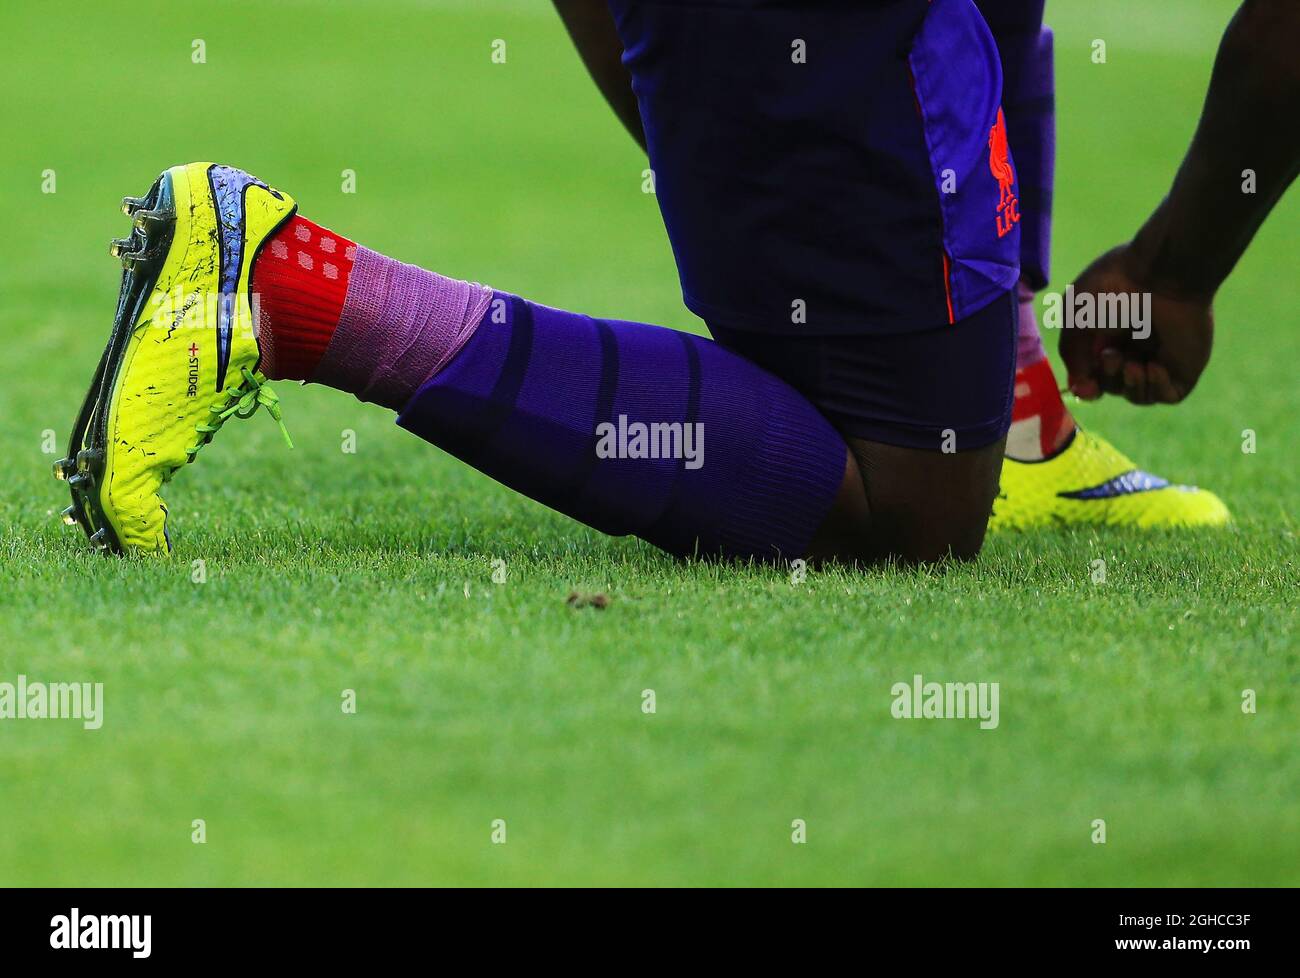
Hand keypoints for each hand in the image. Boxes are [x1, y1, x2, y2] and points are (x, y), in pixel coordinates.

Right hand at [1059, 245, 1213, 405]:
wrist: (1164, 271)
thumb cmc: (1115, 288)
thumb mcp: (1075, 317)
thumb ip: (1071, 353)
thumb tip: (1079, 384)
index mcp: (1107, 337)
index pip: (1094, 374)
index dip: (1086, 386)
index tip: (1084, 386)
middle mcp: (1133, 348)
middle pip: (1113, 386)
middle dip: (1108, 379)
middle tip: (1113, 356)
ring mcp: (1161, 359)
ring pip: (1139, 394)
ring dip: (1130, 386)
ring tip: (1134, 364)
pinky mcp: (1185, 366)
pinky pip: (1168, 395)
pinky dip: (1156, 388)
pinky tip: (1154, 367)